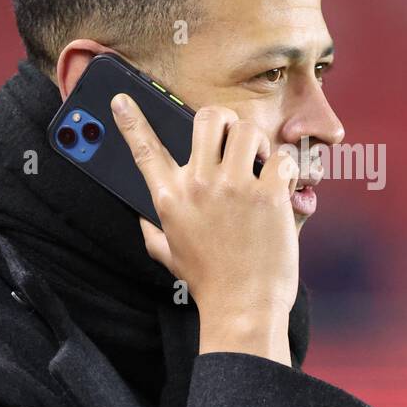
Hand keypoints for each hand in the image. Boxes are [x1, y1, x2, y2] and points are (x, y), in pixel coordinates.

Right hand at [110, 93, 299, 364]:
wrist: (243, 307)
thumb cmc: (209, 282)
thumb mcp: (169, 254)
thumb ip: (151, 229)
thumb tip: (139, 215)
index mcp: (169, 199)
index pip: (144, 150)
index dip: (131, 121)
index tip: (121, 99)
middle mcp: (198, 186)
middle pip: (207, 118)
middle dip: (223, 121)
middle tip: (232, 139)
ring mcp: (234, 187)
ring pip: (247, 129)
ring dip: (257, 142)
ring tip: (259, 164)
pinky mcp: (268, 195)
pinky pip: (280, 158)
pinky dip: (285, 169)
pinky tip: (282, 187)